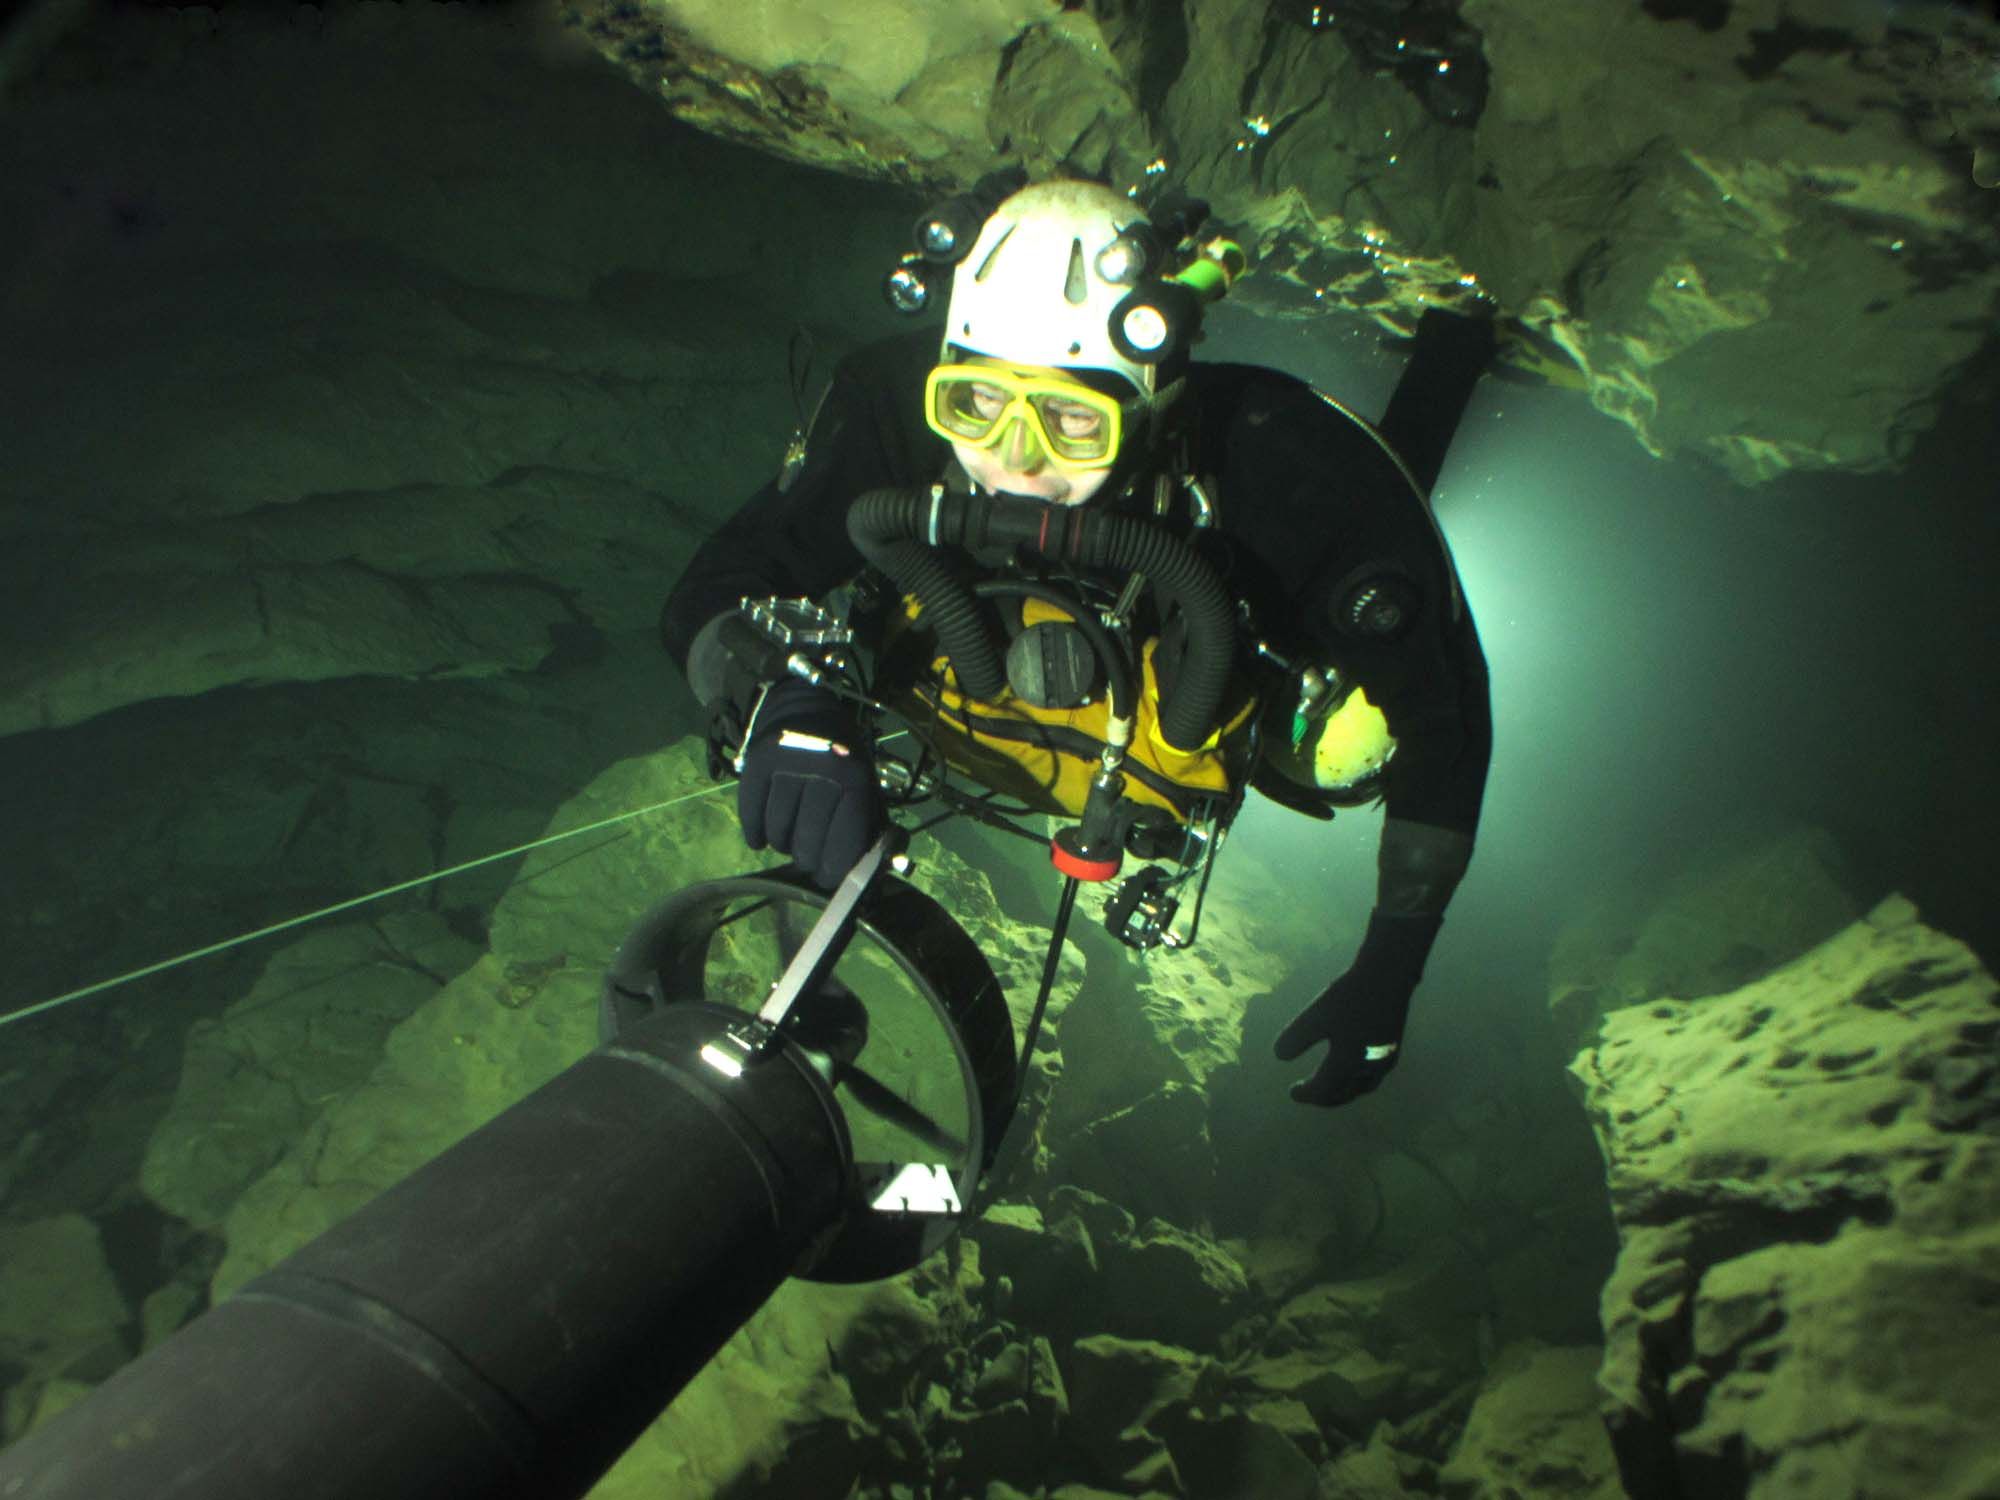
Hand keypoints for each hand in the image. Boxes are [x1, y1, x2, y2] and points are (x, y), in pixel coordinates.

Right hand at [737, 679, 883, 888]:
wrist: (805, 711)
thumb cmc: (841, 757)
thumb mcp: (864, 783)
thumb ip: (871, 825)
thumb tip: (875, 871)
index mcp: (855, 778)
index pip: (844, 839)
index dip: (835, 868)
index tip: (827, 878)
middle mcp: (822, 770)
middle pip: (808, 841)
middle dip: (808, 860)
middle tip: (807, 861)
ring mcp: (788, 765)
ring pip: (778, 831)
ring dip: (783, 844)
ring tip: (788, 841)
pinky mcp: (758, 763)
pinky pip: (752, 815)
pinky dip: (756, 834)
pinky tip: (761, 840)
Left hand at [1274, 910, 1441, 1107]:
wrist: (1389, 975)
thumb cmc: (1350, 995)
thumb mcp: (1316, 1015)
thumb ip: (1296, 1038)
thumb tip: (1279, 1056)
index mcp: (1348, 1064)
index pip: (1324, 1090)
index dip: (1307, 1094)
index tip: (1292, 1092)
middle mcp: (1370, 1068)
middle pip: (1344, 1094)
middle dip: (1325, 1097)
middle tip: (1309, 1094)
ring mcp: (1385, 1059)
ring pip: (1362, 1087)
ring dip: (1343, 1091)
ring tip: (1330, 1086)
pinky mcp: (1393, 1047)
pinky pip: (1373, 1075)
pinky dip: (1357, 1079)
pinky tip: (1351, 1066)